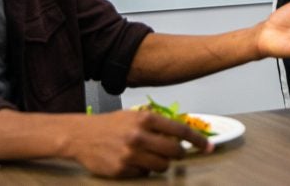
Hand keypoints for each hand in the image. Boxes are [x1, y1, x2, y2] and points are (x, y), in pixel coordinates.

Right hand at [65, 109, 211, 176]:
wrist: (80, 135)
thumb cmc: (110, 124)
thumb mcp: (134, 115)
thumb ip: (156, 123)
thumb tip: (180, 135)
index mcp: (146, 119)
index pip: (181, 131)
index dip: (198, 141)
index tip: (209, 147)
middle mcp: (139, 136)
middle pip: (174, 152)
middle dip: (178, 154)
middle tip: (175, 153)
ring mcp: (130, 155)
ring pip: (162, 167)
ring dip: (161, 164)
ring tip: (149, 157)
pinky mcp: (121, 170)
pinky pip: (143, 175)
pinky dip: (142, 170)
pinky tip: (132, 162)